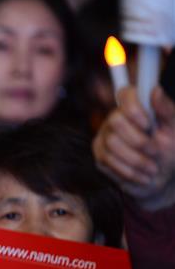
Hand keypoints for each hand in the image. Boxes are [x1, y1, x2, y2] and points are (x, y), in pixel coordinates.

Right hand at [93, 85, 174, 210]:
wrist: (163, 178)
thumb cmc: (170, 149)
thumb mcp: (174, 129)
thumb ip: (165, 110)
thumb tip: (155, 90)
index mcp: (136, 107)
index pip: (125, 94)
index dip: (133, 108)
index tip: (148, 124)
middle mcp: (116, 118)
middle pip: (115, 121)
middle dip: (139, 140)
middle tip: (155, 151)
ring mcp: (104, 137)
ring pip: (112, 143)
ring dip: (137, 159)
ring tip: (152, 168)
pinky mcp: (100, 156)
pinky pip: (109, 161)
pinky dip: (130, 171)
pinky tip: (143, 176)